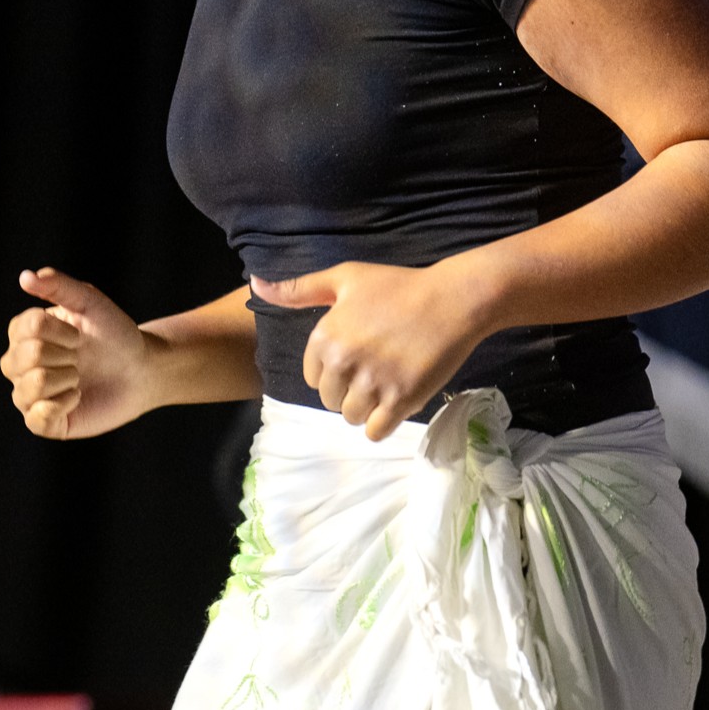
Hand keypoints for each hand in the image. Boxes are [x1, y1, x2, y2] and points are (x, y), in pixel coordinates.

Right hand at [1, 268, 153, 439]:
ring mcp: (28, 395)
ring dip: (65, 379)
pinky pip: (36, 419)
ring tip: (78, 378)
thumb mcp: (89, 302)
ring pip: (30, 388)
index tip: (79, 335)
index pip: (26, 328)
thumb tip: (25, 277)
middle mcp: (18, 364)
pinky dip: (62, 405)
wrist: (141, 370)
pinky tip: (77, 397)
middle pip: (25, 358)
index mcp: (23, 333)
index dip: (60, 332)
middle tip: (80, 358)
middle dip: (64, 356)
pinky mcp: (44, 423)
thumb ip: (58, 286)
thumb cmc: (114, 333)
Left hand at [254, 260, 488, 441]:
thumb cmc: (398, 286)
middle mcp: (343, 363)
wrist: (453, 300)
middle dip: (347, 391)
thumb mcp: (344, 278)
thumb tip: (255, 286)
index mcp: (325, 337)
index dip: (332, 370)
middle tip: (373, 373)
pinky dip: (380, 425)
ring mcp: (373, 384)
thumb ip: (298, 289)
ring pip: (351, 417)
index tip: (355, 357)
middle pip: (329, 400)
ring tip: (384, 387)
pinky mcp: (401, 400)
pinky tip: (392, 406)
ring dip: (364, 409)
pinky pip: (375, 432)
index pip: (312, 377)